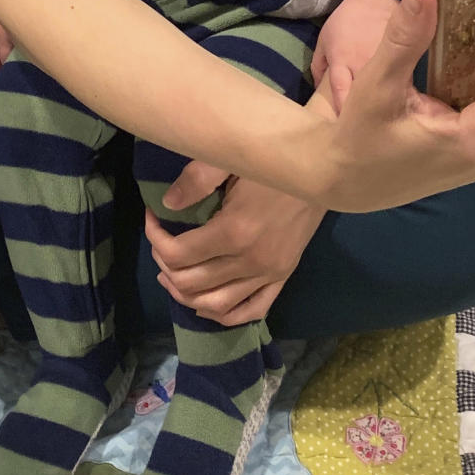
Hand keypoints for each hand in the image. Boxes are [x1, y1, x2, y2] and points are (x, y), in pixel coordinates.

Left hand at [146, 176, 326, 325]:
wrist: (323, 171)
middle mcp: (250, 261)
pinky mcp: (283, 277)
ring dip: (185, 295)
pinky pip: (250, 311)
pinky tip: (205, 304)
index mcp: (234, 231)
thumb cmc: (274, 161)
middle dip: (165, 264)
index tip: (152, 217)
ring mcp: (269, 274)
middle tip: (160, 242)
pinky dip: (222, 315)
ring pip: (215, 304)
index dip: (155, 238)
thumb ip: (197, 179)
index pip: (178, 253)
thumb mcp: (233, 160)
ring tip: (172, 274)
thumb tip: (167, 204)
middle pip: (191, 282)